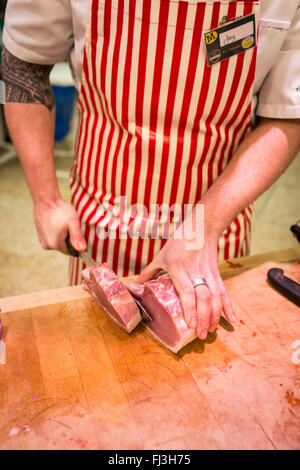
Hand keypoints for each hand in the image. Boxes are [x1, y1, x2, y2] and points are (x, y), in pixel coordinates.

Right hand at [33, 198, 85, 253]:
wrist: (46, 200)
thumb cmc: (60, 210)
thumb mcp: (73, 222)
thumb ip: (77, 236)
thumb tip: (81, 249)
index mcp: (55, 244)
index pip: (71, 251)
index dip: (76, 243)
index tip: (76, 231)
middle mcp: (47, 245)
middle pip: (64, 248)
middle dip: (69, 239)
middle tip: (69, 226)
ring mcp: (42, 241)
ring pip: (58, 243)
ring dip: (62, 236)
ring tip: (62, 224)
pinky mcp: (40, 235)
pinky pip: (52, 238)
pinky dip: (56, 233)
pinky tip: (56, 223)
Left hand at [138, 210, 235, 339]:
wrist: (201, 227)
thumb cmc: (178, 242)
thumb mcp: (161, 256)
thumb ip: (149, 272)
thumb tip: (136, 286)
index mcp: (178, 267)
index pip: (186, 291)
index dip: (190, 308)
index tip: (190, 324)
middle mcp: (194, 270)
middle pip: (203, 297)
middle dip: (203, 318)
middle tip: (200, 334)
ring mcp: (208, 272)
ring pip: (216, 296)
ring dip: (214, 315)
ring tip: (210, 330)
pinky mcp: (217, 272)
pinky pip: (224, 291)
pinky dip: (228, 306)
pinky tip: (231, 319)